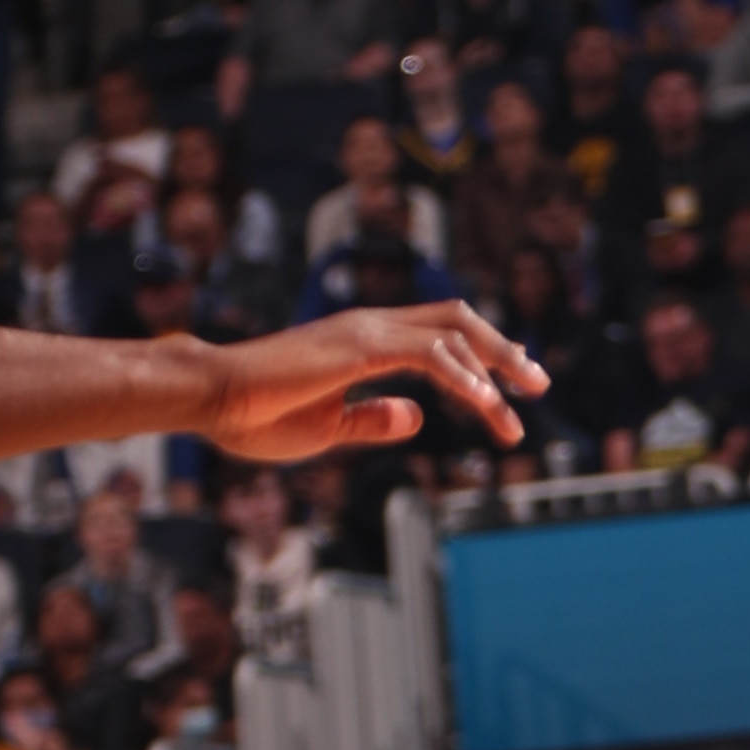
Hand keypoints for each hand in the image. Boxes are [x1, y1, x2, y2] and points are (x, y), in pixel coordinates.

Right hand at [181, 299, 542, 461]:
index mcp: (363, 340)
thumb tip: (416, 418)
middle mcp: (370, 325)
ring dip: (496, 365)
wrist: (210, 400)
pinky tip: (488, 405)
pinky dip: (464, 377)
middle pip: (456, 321)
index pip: (437, 336)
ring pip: (453, 332)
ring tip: (527, 398)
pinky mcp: (359, 347)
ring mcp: (365, 331)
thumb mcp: (329, 428)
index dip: (480, 358)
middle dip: (503, 351)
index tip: (510, 389)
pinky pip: (428, 354)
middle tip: (538, 384)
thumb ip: (373, 419)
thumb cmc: (256, 415)